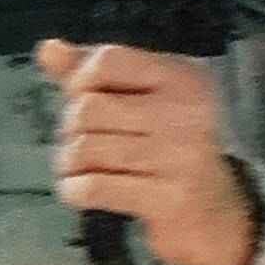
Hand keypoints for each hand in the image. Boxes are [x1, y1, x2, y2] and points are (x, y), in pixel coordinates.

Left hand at [36, 39, 257, 264]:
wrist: (218, 215)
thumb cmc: (173, 148)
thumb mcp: (147, 99)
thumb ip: (95, 72)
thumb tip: (47, 49)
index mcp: (183, 78)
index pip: (108, 60)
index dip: (80, 79)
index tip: (81, 100)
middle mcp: (187, 113)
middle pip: (89, 107)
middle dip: (71, 128)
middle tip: (80, 142)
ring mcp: (180, 158)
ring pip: (86, 149)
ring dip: (69, 163)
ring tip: (79, 168)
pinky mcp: (169, 200)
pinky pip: (95, 187)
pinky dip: (75, 190)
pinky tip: (79, 190)